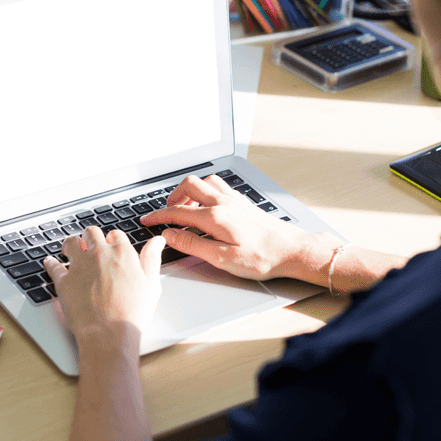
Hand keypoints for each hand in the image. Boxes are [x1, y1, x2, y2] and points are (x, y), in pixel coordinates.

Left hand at [44, 226, 165, 342]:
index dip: (113, 241)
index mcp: (122, 253)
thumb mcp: (151, 285)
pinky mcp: (64, 281)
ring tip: (70, 250)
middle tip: (90, 246)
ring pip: (70, 242)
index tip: (111, 247)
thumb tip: (157, 241)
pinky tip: (51, 262)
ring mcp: (79, 266)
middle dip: (91, 238)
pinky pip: (53, 265)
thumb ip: (152, 259)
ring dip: (71, 244)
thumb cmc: (132, 315)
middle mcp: (99, 254)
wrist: (109, 335)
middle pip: (91, 233)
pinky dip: (51, 263)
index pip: (115, 235)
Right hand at [141, 174, 323, 281]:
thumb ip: (192, 245)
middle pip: (189, 185)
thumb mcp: (222, 259)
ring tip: (186, 207)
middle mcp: (224, 203)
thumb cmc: (262, 258)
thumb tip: (169, 235)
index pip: (177, 212)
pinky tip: (209, 205)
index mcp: (215, 217)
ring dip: (191, 190)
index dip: (158, 216)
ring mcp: (235, 200)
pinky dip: (207, 191)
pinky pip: (220, 186)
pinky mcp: (244, 202)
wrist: (293, 250)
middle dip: (173, 196)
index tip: (146, 220)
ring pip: (205, 181)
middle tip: (167, 212)